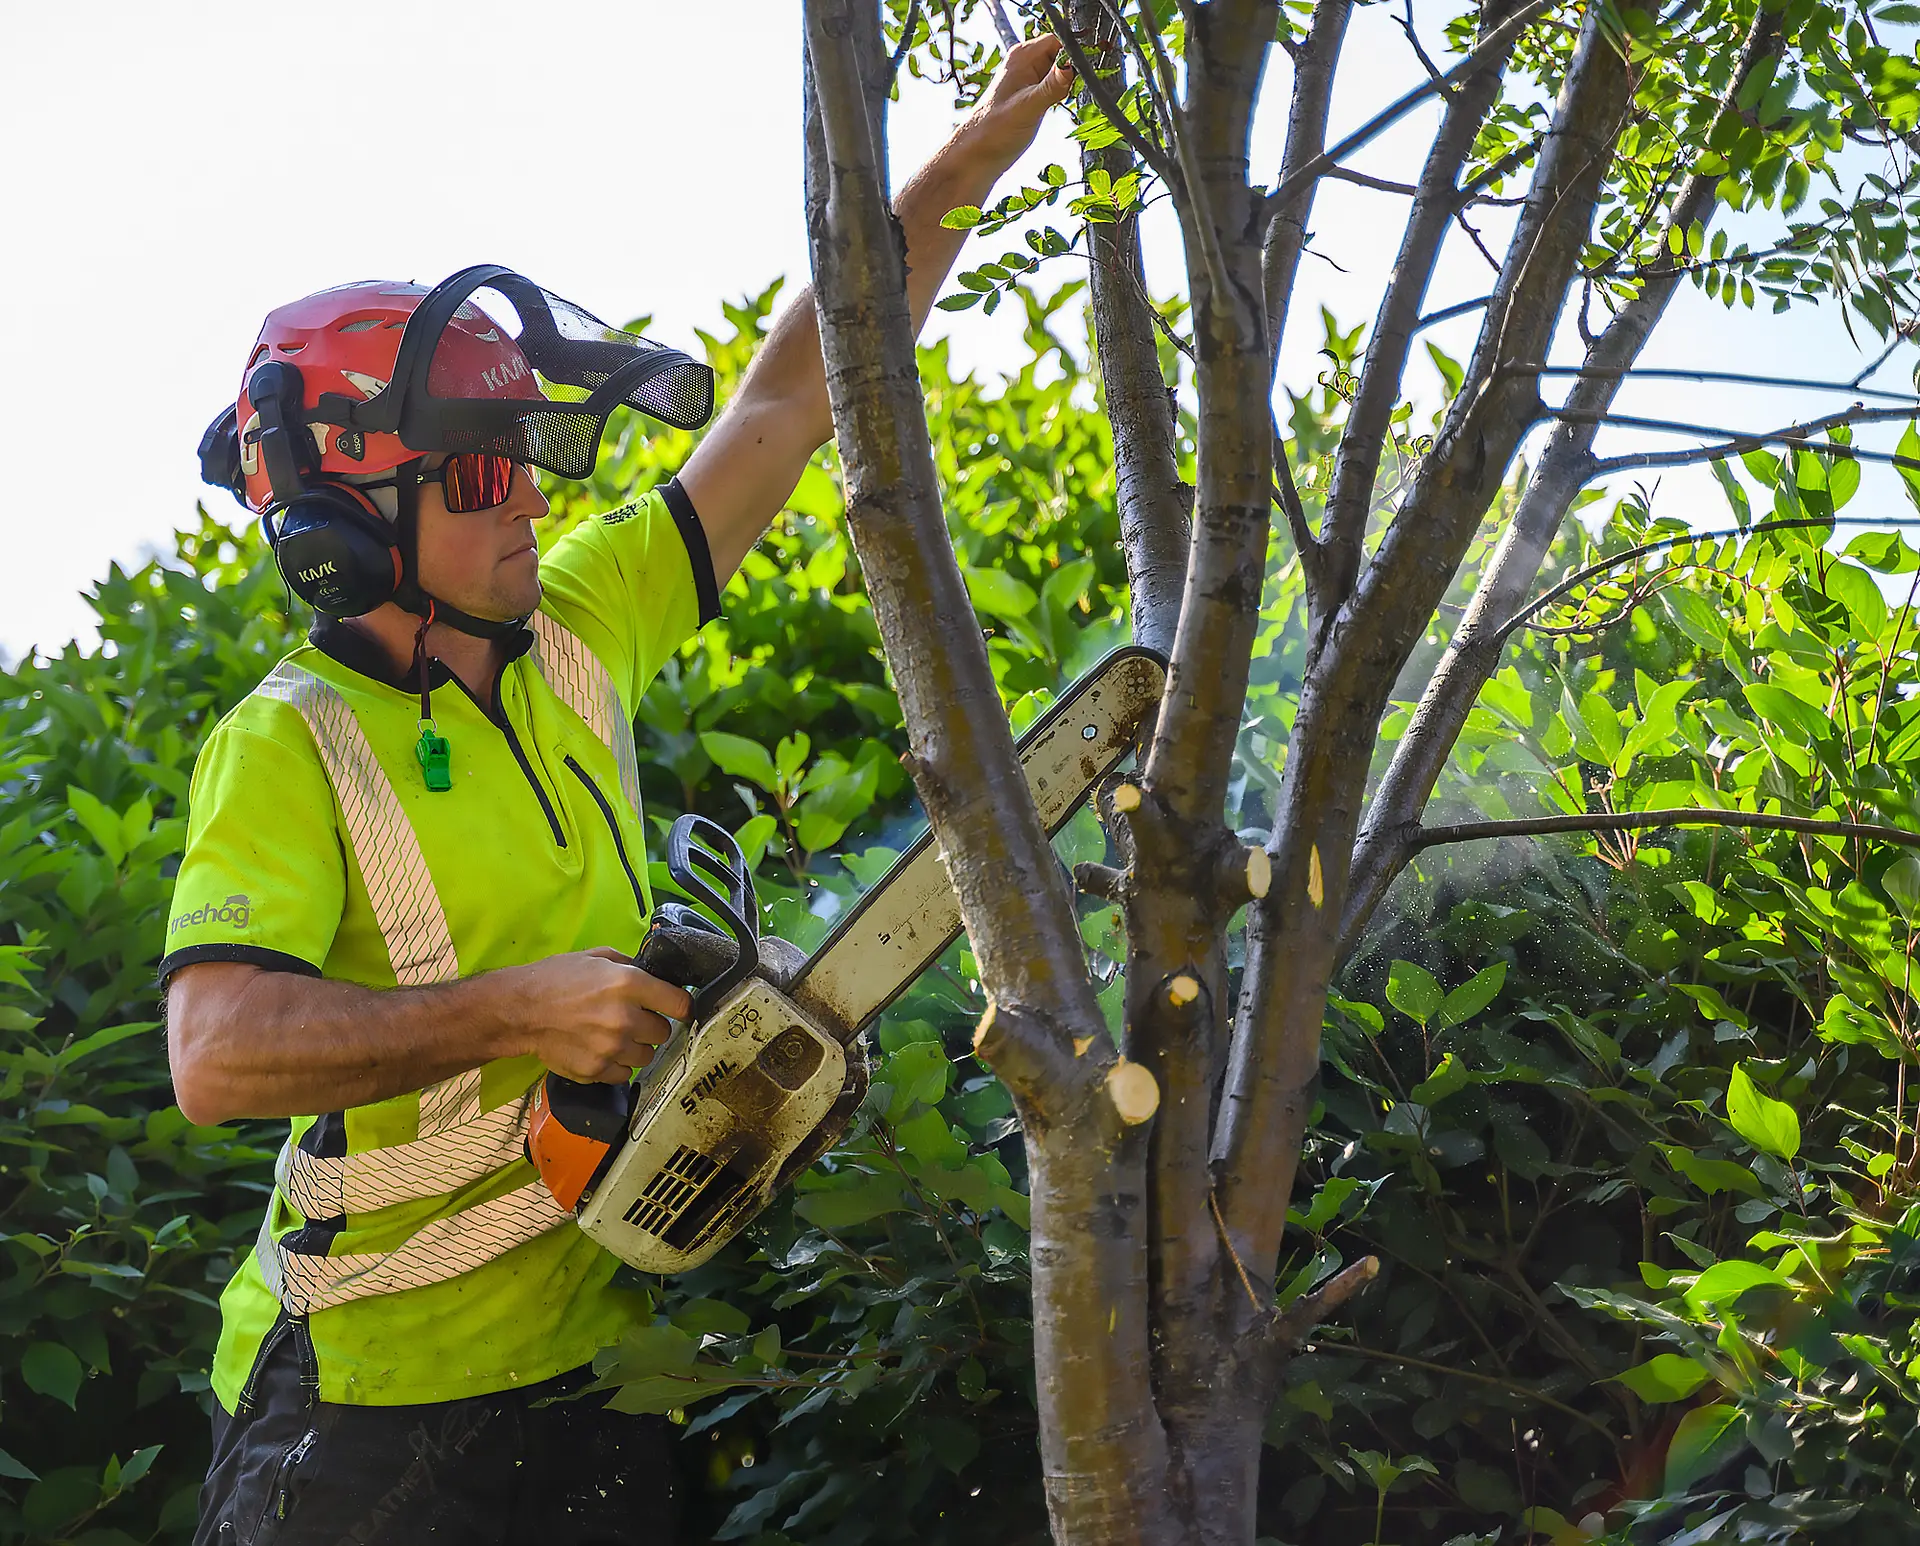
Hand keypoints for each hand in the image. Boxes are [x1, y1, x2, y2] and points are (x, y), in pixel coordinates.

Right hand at [508, 947, 693, 1083]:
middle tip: (634, 1020)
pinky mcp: (597, 1071)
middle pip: (664, 1032)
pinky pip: (624, 1074)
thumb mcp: (596, 957)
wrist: (520, 1011)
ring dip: (636, 1048)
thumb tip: (654, 977)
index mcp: (629, 984)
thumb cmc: (556, 978)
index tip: (677, 1008)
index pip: (680, 1003)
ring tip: (615, 1037)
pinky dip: (617, 1066)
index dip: (682, 1006)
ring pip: (646, 1056)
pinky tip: (602, 1051)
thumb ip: (629, 966)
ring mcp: (612, 1048)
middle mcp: (625, 1018)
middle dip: (652, 1026)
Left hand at [954, 34, 1077, 171]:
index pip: (1058, 40)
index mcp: (1022, 56)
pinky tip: (1057, 107)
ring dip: (1068, 85)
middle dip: (1072, 71)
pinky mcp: (1032, 93)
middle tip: (1070, 92)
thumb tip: (1071, 66)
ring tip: (1059, 102)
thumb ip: (1052, 86)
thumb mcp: (1028, 107)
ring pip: (1060, 71)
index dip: (1074, 54)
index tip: (1082, 74)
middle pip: (1062, 54)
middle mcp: (1025, 62)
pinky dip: (1061, 94)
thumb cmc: (993, 131)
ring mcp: (1029, 77)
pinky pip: (1055, 85)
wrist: (977, 155)